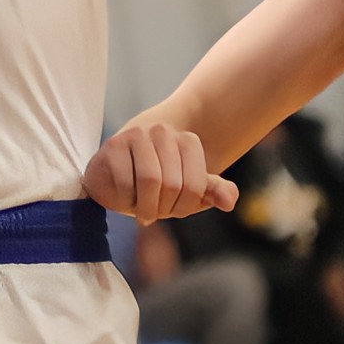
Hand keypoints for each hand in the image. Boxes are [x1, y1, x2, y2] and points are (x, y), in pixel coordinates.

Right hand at [84, 121, 237, 223]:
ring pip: (149, 181)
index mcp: (187, 140)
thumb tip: (230, 202)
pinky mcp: (112, 145)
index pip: (196, 186)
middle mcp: (163, 132)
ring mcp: (136, 135)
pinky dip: (124, 199)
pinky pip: (124, 183)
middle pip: (173, 185)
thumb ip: (211, 192)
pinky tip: (123, 196)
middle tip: (153, 212)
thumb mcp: (187, 188)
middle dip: (162, 208)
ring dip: (144, 206)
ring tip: (139, 208)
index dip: (185, 207)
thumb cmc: (157, 182)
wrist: (118, 170)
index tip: (173, 209)